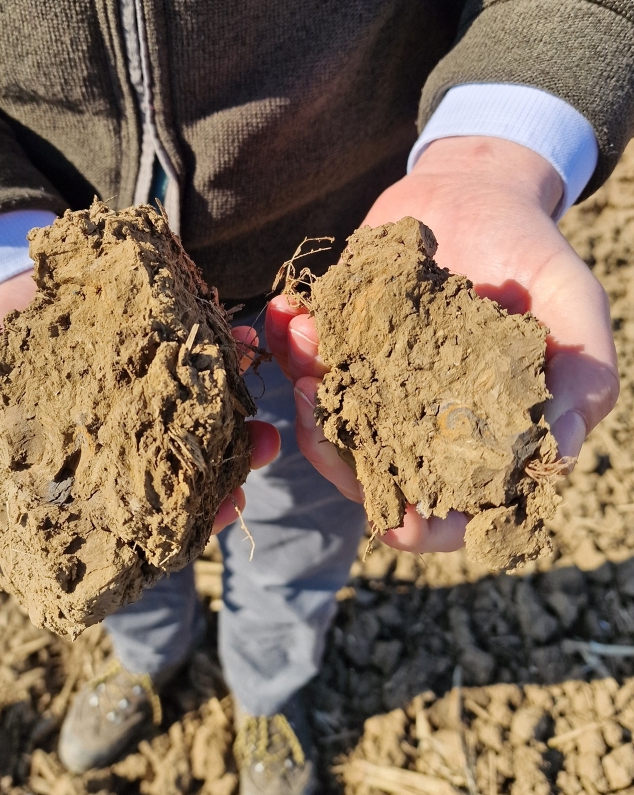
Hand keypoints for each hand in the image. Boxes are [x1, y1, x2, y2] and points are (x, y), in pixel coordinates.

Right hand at [0, 272, 278, 569]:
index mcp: (85, 469)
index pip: (133, 516)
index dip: (169, 530)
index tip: (202, 529)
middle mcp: (128, 438)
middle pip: (181, 476)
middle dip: (219, 483)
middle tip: (246, 483)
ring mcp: (154, 391)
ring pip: (206, 424)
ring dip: (239, 430)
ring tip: (265, 434)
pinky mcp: (168, 344)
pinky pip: (207, 355)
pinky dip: (230, 352)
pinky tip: (247, 347)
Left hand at [267, 136, 618, 553]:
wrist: (474, 193)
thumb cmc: (531, 255)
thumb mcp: (573, 306)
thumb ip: (581, 376)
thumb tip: (555, 449)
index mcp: (474, 433)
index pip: (449, 510)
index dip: (424, 529)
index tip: (394, 520)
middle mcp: (414, 421)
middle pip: (368, 473)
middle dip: (333, 447)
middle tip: (313, 397)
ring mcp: (370, 385)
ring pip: (324, 417)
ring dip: (305, 384)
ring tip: (307, 332)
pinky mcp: (337, 344)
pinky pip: (300, 357)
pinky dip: (286, 339)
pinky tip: (287, 312)